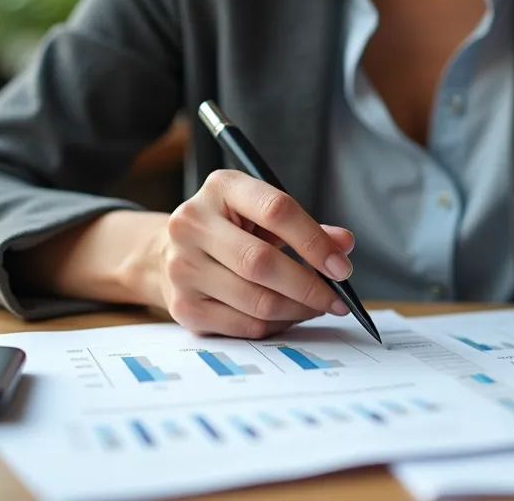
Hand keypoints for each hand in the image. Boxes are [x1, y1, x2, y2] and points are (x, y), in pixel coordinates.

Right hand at [142, 169, 355, 338]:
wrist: (169, 253)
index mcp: (221, 187)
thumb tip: (344, 245)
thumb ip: (306, 226)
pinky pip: (244, 325)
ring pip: (256, 301)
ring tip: (316, 307)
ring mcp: (183, 267)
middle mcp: (193, 223)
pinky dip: (276, 325)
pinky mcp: (183, 307)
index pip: (276, 210)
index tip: (341, 268)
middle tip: (336, 299)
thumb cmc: (230, 230)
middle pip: (262, 262)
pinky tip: (288, 316)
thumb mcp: (264, 214)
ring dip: (297, 309)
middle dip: (309, 286)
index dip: (315, 242)